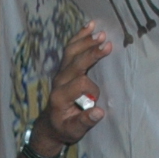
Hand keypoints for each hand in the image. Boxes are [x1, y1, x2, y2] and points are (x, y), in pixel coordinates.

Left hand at [29, 26, 112, 155]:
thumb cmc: (64, 128)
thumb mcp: (74, 131)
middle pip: (75, 63)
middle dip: (91, 54)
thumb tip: (99, 112)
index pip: (80, 83)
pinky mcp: (64, 68)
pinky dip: (80, 37)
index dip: (92, 89)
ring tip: (101, 33)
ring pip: (71, 52)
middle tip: (107, 45)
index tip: (96, 100)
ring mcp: (60, 73)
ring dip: (86, 42)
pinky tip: (90, 26)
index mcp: (60, 96)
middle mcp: (58, 81)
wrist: (50, 123)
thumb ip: (85, 121)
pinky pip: (71, 49)